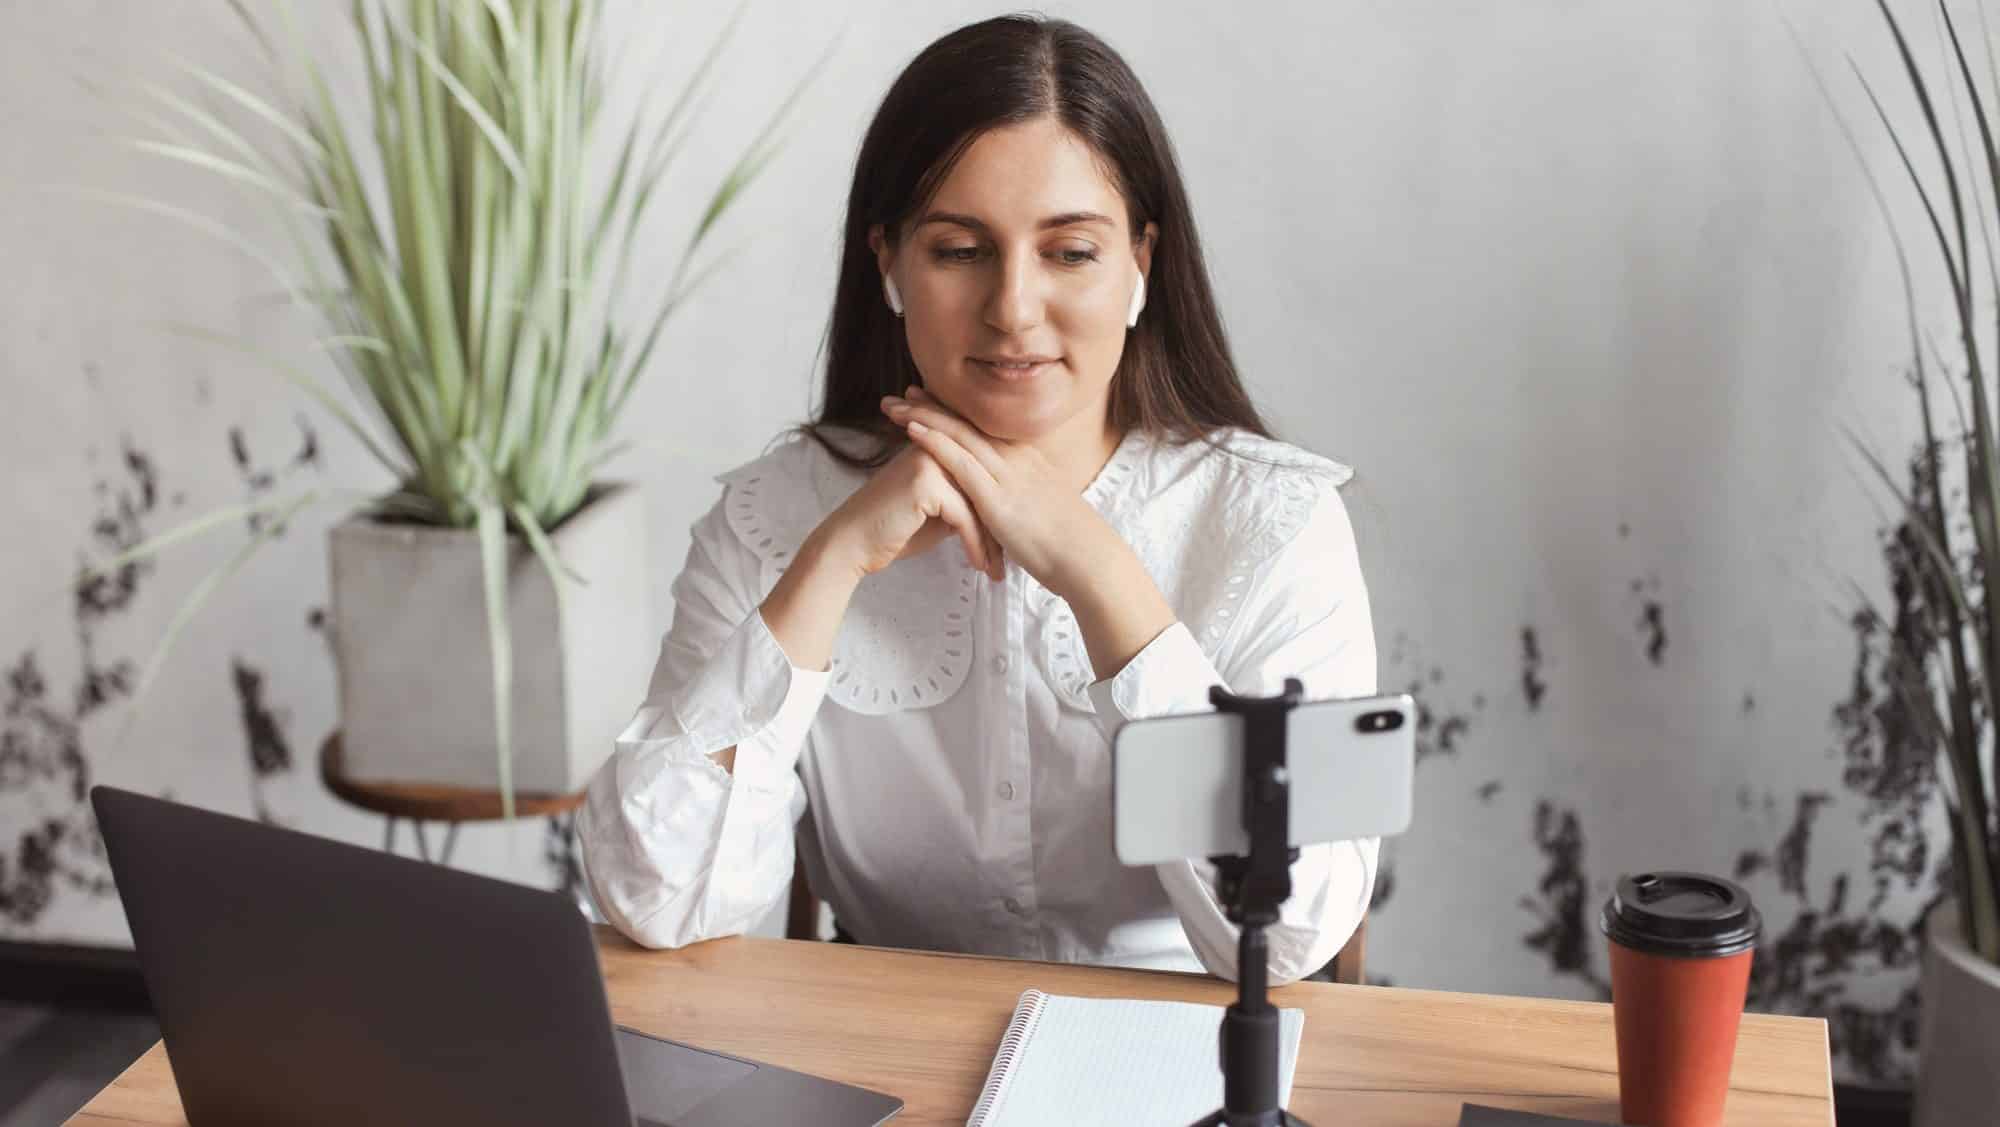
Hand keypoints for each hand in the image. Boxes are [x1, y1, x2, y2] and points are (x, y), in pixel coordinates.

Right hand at [818, 438, 1005, 581]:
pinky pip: (964, 517)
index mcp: (938, 444)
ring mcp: (930, 459)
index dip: (997, 507)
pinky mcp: (926, 482)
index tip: (1009, 540)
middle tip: (1011, 559)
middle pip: (984, 486)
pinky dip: (975, 545)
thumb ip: (965, 502)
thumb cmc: (892, 530)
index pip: (981, 473)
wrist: (852, 544)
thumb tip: (995, 512)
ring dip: (991, 541)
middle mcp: (936, 444)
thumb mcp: (938, 512)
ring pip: (979, 503)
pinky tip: (980, 566)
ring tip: (998, 570)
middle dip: (999, 527)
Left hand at [881, 385, 1113, 600]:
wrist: (1089, 561)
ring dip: (924, 416)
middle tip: (902, 392)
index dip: (957, 412)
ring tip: (893, 405)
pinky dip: (935, 441)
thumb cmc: (1071, 545)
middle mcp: (1018, 459)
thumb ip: (1026, 500)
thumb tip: (1013, 506)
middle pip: (969, 422)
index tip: (931, 400)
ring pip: (959, 435)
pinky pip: (961, 462)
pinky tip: (912, 429)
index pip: (986, 428)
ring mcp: (1008, 476)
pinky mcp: (998, 499)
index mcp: (1029, 461)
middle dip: (934, 405)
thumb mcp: (1047, 511)